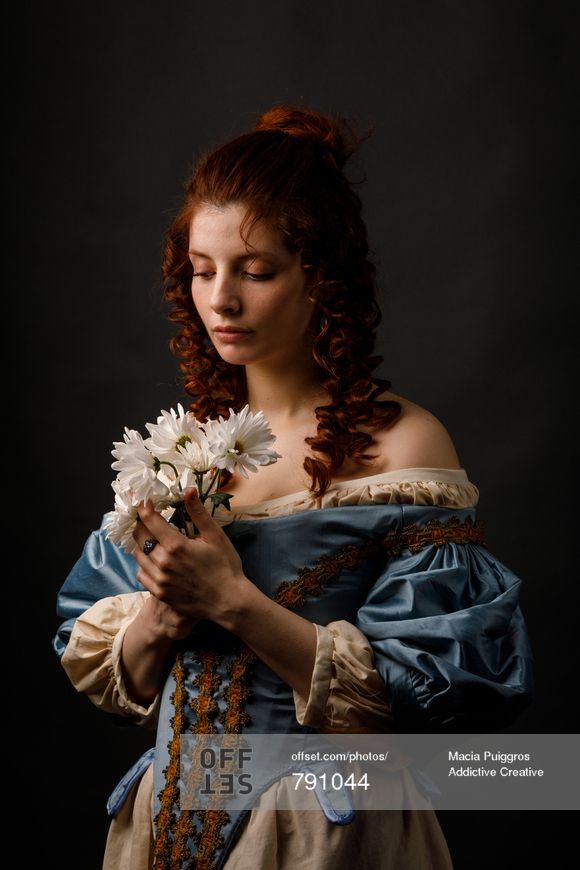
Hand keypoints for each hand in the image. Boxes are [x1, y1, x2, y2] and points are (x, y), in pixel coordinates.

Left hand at [132, 487, 247, 626]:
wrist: (228, 601)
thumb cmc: (225, 566)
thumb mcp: (215, 536)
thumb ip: (198, 513)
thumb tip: (188, 490)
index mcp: (176, 545)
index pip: (149, 520)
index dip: (144, 507)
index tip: (144, 501)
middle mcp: (162, 562)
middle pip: (139, 536)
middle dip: (141, 523)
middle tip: (146, 518)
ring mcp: (159, 579)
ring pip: (138, 555)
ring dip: (142, 543)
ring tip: (151, 538)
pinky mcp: (159, 593)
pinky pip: (141, 574)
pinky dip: (143, 563)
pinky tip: (153, 560)